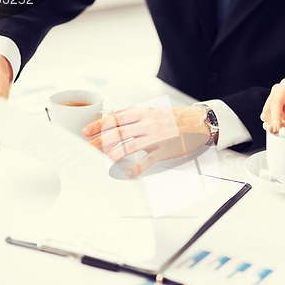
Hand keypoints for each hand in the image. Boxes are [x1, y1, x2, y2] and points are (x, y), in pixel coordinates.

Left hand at [83, 105, 209, 176]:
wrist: (199, 122)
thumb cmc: (176, 118)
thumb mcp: (154, 110)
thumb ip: (135, 115)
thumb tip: (115, 118)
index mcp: (143, 113)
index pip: (116, 118)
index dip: (99, 124)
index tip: (86, 130)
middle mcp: (147, 124)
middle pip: (118, 132)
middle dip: (99, 141)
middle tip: (87, 147)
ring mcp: (155, 138)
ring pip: (128, 146)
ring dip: (112, 154)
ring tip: (101, 159)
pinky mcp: (163, 151)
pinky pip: (146, 161)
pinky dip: (135, 168)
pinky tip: (126, 173)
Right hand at [260, 78, 284, 132]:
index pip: (276, 102)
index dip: (275, 117)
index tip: (278, 129)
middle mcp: (279, 92)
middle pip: (268, 109)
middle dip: (273, 122)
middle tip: (283, 133)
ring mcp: (277, 101)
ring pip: (266, 115)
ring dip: (273, 125)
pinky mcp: (277, 110)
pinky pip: (269, 120)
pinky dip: (275, 126)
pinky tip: (284, 129)